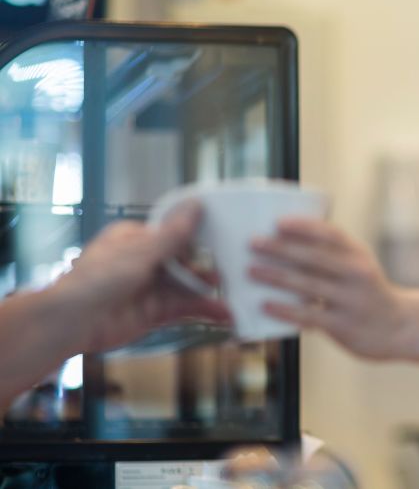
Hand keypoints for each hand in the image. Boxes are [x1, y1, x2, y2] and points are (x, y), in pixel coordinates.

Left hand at [57, 202, 230, 352]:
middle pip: (185, 261)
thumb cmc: (97, 279)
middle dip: (209, 266)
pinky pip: (184, 308)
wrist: (72, 322)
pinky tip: (224, 313)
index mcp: (135, 239)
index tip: (225, 235)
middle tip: (236, 268)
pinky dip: (204, 310)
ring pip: (188, 286)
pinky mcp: (154, 313)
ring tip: (236, 295)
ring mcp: (149, 288)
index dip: (199, 235)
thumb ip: (173, 233)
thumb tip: (195, 204)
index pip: (173, 232)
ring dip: (210, 291)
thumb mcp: (141, 251)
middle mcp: (144, 262)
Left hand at [249, 218, 403, 359]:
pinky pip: (308, 315)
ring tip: (251, 270)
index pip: (331, 234)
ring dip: (276, 276)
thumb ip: (332, 255)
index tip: (278, 223)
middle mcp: (357, 275)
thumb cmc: (369, 293)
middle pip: (314, 257)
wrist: (401, 327)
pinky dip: (284, 309)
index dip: (304, 227)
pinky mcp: (343, 325)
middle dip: (280, 249)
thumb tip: (285, 244)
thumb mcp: (360, 267)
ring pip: (307, 285)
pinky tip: (265, 305)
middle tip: (253, 243)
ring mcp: (351, 300)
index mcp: (359, 255)